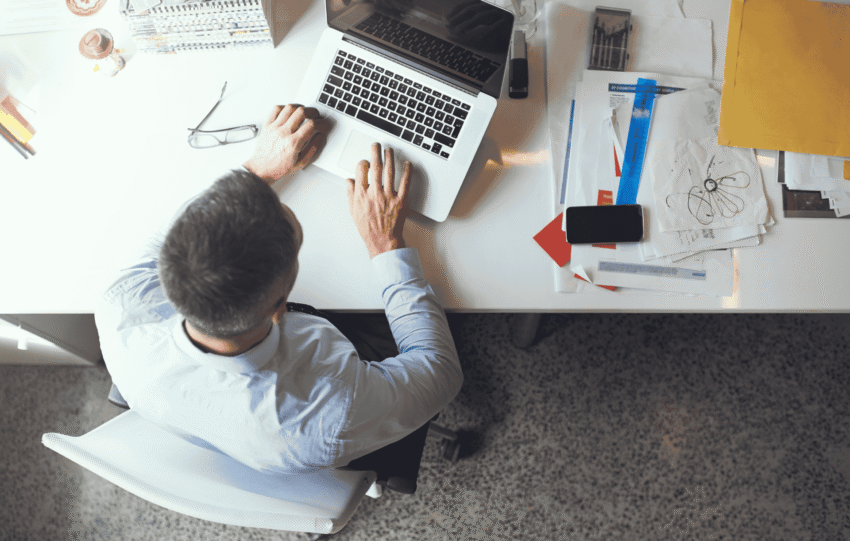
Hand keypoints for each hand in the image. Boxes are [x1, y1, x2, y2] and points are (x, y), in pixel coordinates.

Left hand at [244, 105, 329, 181]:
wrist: (262, 169)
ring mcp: (274, 127)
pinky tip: (289, 112)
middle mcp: (283, 133)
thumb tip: (320, 136)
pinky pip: (276, 109)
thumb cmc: (279, 168)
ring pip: (289, 108)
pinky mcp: (267, 125)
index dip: (322, 123)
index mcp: (293, 143)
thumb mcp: (301, 163)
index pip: (312, 125)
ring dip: (300, 107)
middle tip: (316, 116)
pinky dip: (285, 107)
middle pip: (302, 112)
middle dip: (313, 112)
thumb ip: (313, 148)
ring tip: (304, 113)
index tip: (324, 125)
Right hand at [346, 143, 411, 258]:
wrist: (382, 241)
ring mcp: (388, 196)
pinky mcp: (400, 201)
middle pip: (375, 167)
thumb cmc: (368, 228)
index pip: (360, 171)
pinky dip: (407, 172)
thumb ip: (350, 194)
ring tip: (389, 151)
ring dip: (389, 158)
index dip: (362, 162)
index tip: (365, 160)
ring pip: (389, 171)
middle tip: (377, 145)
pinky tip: (407, 164)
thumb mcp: (353, 211)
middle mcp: (374, 193)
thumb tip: (349, 180)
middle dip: (375, 152)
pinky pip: (405, 183)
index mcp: (361, 195)